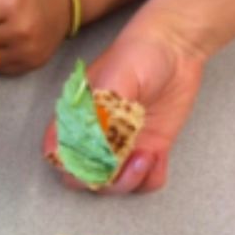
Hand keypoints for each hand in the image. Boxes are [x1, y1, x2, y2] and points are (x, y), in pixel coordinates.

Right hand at [43, 34, 203, 192]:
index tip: (93, 159)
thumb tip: (91, 142)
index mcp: (75, 119)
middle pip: (83, 177)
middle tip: (126, 160)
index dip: (70, 165)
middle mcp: (94, 138)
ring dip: (128, 181)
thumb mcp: (116, 79)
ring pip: (112, 185)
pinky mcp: (147, 151)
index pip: (57, 155)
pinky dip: (149, 180)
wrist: (176, 48)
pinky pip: (144, 183)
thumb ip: (101, 111)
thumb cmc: (138, 55)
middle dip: (103, 179)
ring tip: (146, 156)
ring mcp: (121, 147)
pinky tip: (156, 158)